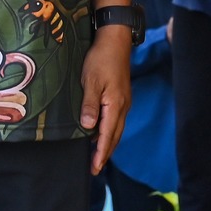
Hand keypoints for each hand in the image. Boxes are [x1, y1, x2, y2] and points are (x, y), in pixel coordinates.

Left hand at [82, 29, 132, 172]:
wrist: (116, 41)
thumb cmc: (101, 59)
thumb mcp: (91, 81)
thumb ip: (90, 105)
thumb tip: (87, 127)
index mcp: (115, 105)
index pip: (107, 135)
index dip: (100, 153)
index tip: (95, 168)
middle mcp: (122, 107)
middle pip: (115, 136)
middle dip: (105, 153)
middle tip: (95, 169)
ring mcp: (123, 102)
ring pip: (116, 129)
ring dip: (107, 143)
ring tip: (97, 156)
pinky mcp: (120, 97)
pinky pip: (115, 120)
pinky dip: (108, 132)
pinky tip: (100, 133)